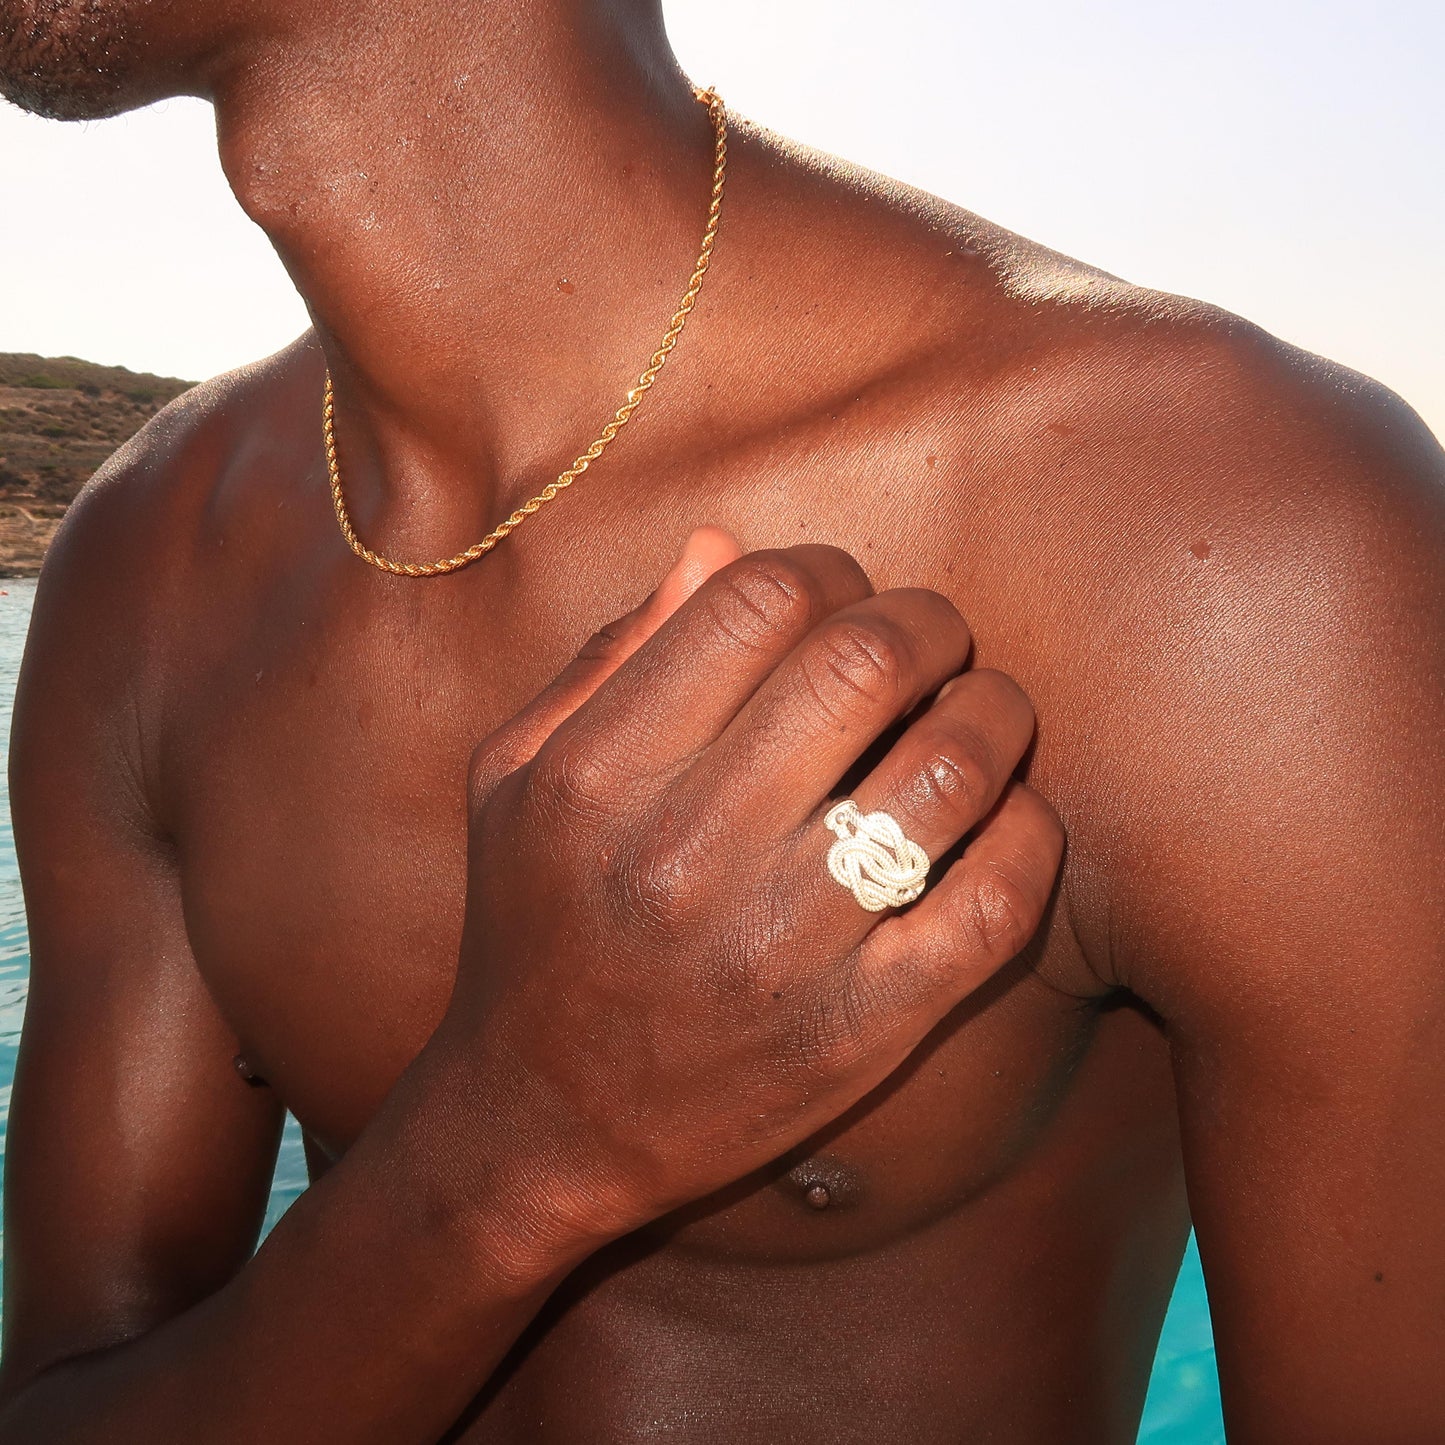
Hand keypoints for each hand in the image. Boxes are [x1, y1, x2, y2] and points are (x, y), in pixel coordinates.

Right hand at [436, 531, 1063, 1252]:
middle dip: (929, 621)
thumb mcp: (518, 777)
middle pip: (867, 660)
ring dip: (996, 710)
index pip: (760, 598)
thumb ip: (611, 654)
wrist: (542, 1123)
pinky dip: (1030, 832)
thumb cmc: (532, 928)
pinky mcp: (861, 1032)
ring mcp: (781, 948)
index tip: (845, 598)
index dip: (830, 568)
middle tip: (932, 641)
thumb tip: (720, 545)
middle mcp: (686, 853)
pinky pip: (997, 901)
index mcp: (600, 773)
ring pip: (953, 766)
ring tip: (979, 712)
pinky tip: (1005, 812)